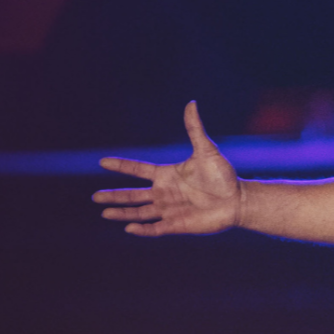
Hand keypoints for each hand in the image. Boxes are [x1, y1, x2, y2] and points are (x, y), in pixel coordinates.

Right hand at [93, 101, 241, 235]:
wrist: (238, 200)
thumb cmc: (224, 176)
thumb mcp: (206, 150)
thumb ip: (194, 129)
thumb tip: (191, 103)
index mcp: (167, 175)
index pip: (138, 170)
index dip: (122, 166)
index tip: (102, 162)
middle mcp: (165, 193)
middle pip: (133, 195)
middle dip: (114, 196)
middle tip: (95, 197)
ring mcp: (170, 210)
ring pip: (140, 212)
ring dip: (123, 213)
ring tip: (104, 212)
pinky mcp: (178, 224)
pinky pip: (156, 228)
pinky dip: (143, 229)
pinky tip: (129, 228)